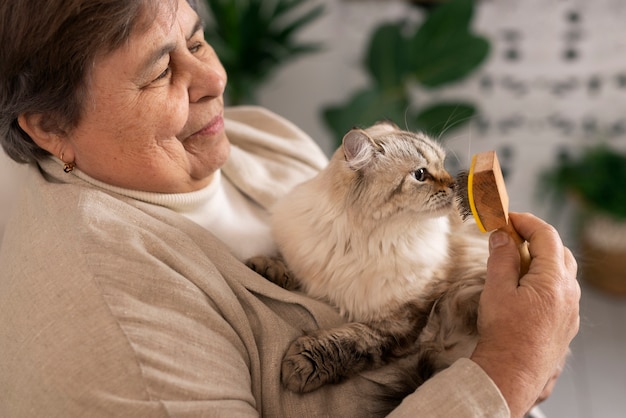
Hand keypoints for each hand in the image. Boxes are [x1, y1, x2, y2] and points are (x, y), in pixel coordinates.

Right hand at [470, 212, 579, 417]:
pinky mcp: (565, 325)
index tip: (508, 218)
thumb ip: (502, 257)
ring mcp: (570, 310)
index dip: (526, 222)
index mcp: (553, 279)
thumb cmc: (504, 334)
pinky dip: (544, 281)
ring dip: (540, 261)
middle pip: (559, 252)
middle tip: (511, 238)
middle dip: (535, 239)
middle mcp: (568, 293)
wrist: (512, 373)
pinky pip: (560, 293)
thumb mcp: (497, 288)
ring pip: (561, 273)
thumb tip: (502, 235)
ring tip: (514, 264)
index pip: (546, 236)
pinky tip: (524, 290)